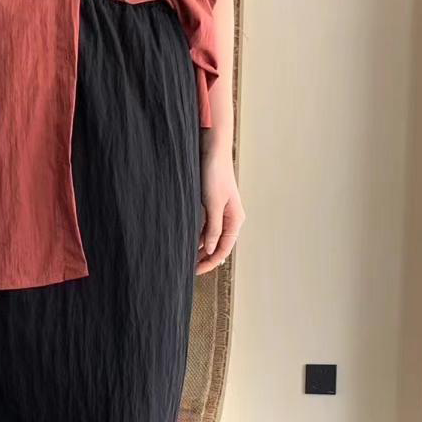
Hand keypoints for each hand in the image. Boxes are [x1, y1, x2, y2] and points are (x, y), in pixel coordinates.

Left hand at [196, 134, 244, 274]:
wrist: (212, 150)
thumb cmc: (215, 174)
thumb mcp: (213, 204)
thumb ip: (213, 228)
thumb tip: (209, 249)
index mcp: (235, 219)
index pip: (224, 248)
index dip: (211, 262)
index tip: (196, 271)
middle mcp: (229, 217)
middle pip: (218, 245)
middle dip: (205, 258)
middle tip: (189, 269)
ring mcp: (220, 212)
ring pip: (211, 237)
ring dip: (200, 248)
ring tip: (186, 258)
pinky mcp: (211, 205)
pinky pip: (205, 227)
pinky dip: (198, 236)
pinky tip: (187, 242)